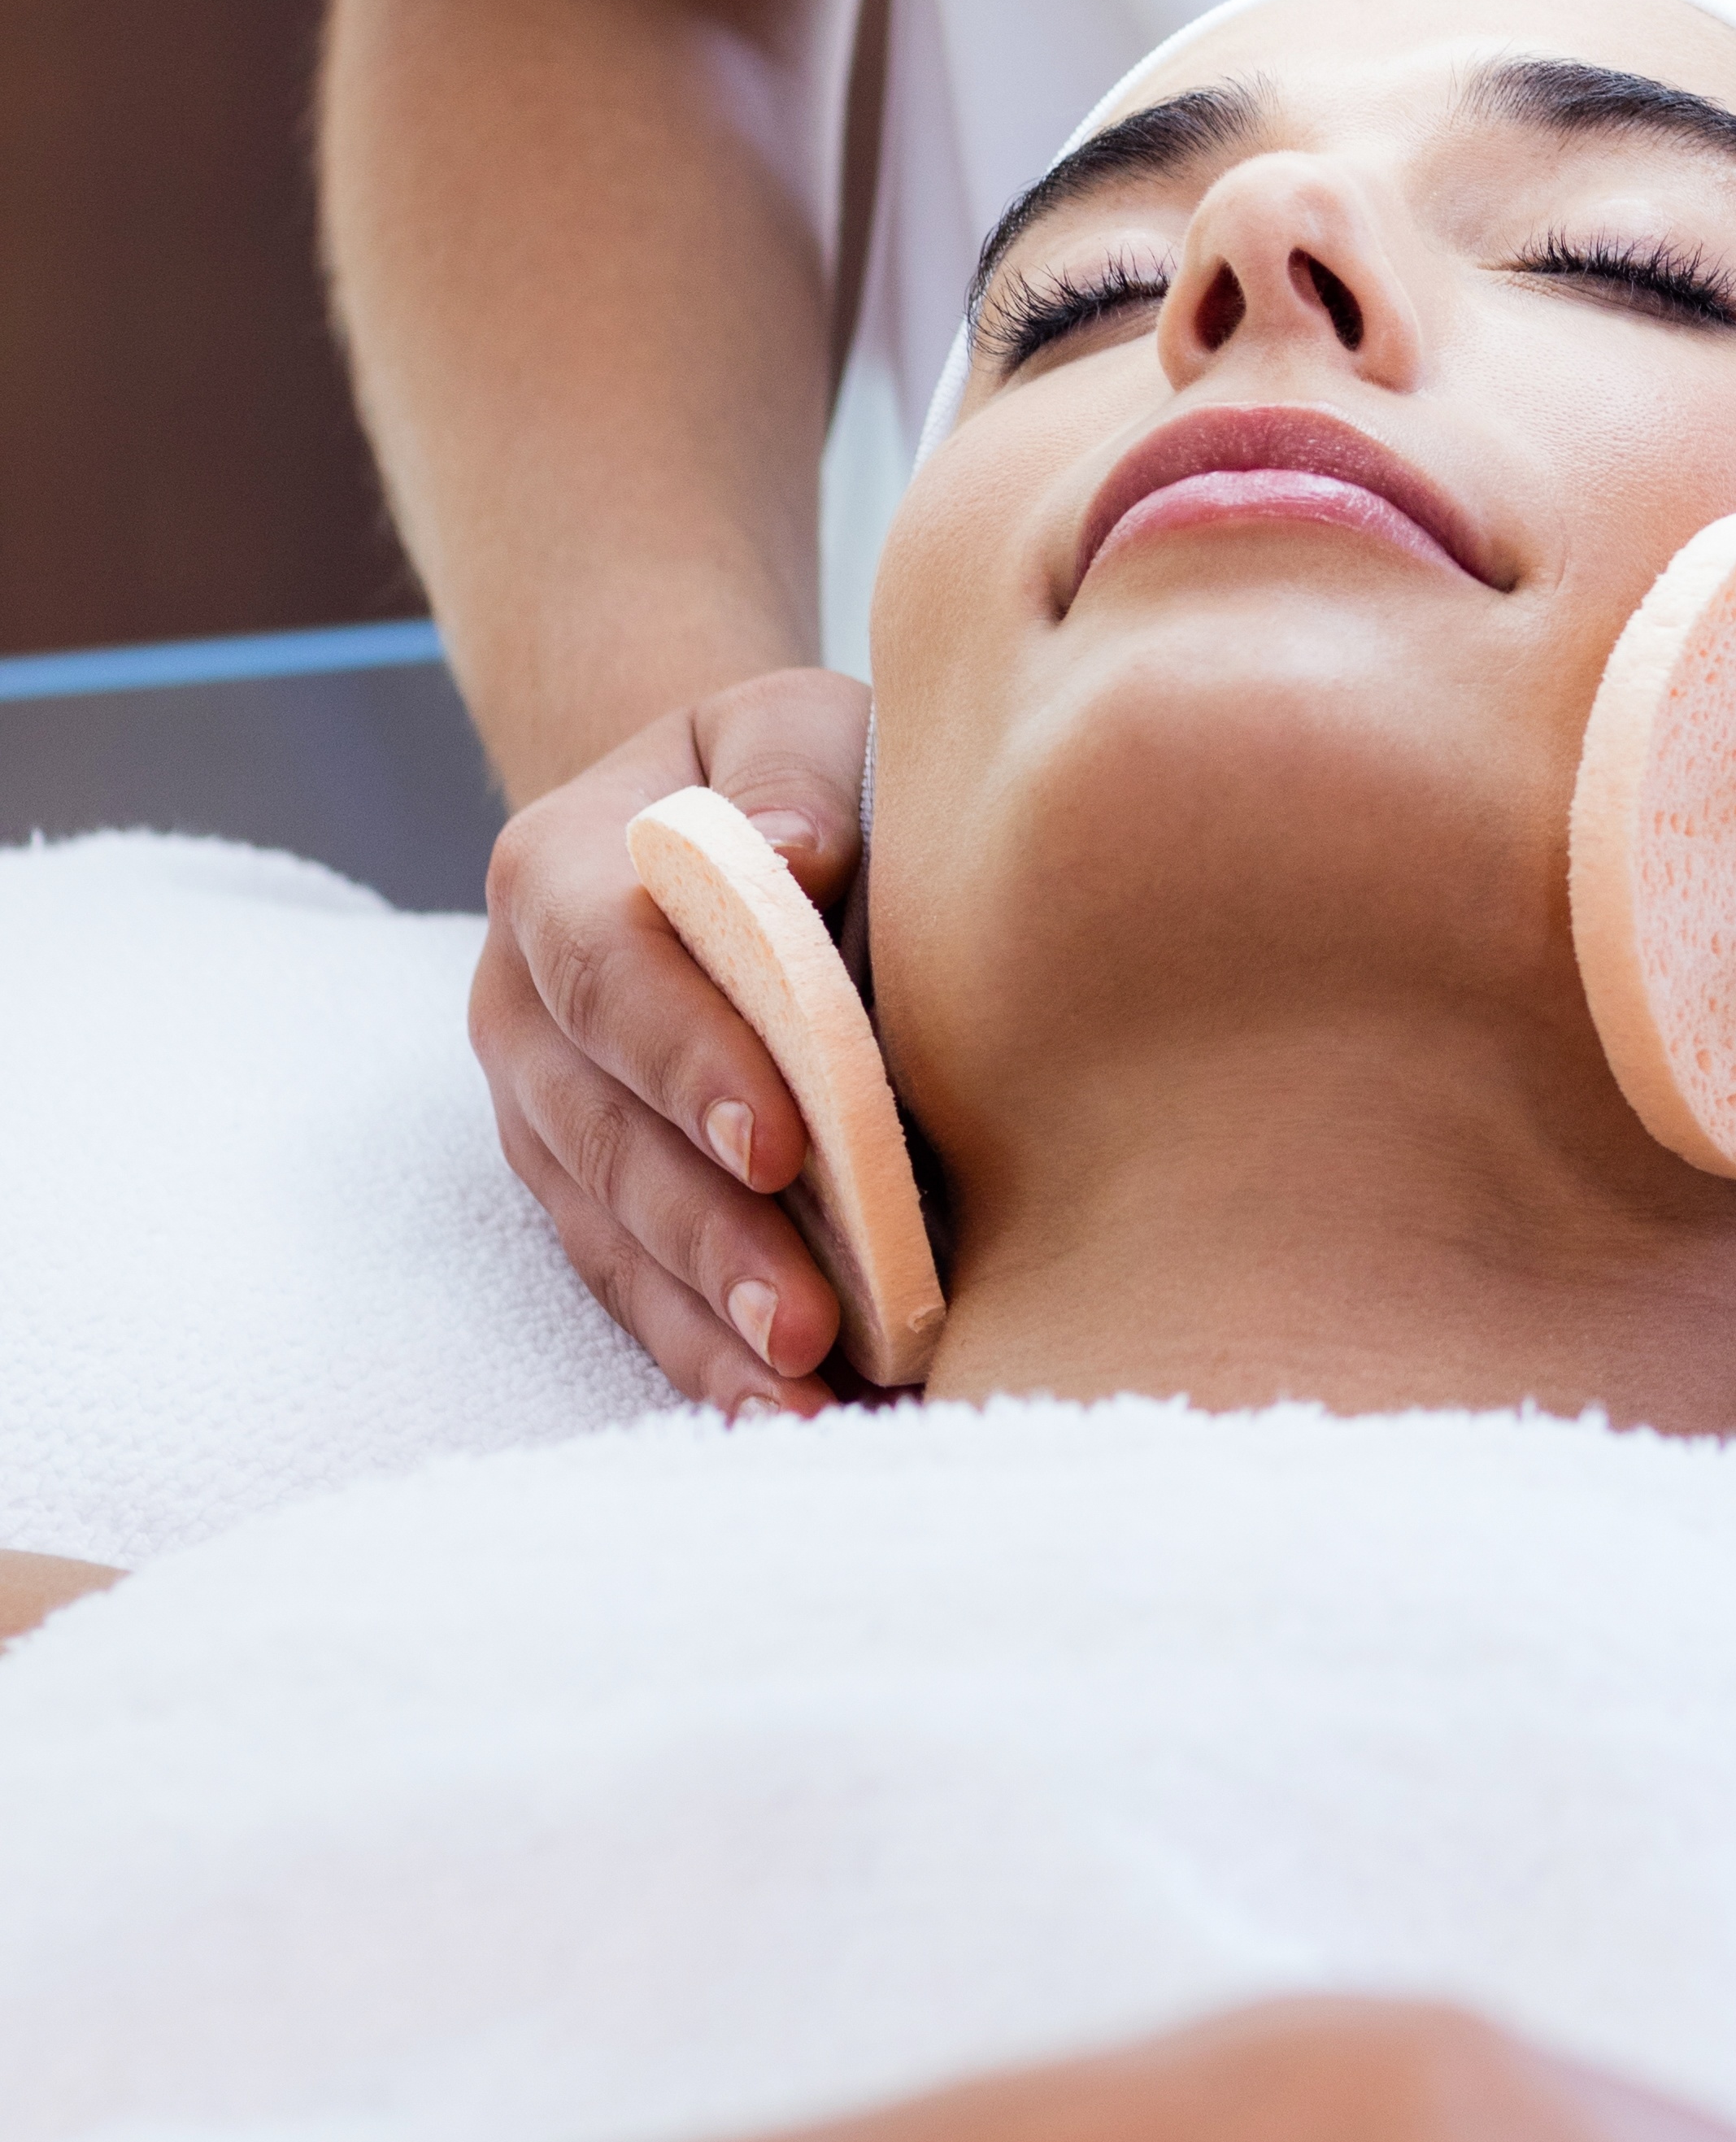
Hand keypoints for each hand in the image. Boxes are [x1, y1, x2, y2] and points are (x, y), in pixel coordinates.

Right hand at [469, 666, 879, 1411]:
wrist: (717, 817)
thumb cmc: (785, 775)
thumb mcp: (792, 727)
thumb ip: (795, 774)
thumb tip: (795, 851)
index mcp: (559, 871)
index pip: (607, 968)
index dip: (686, 1058)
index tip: (778, 1141)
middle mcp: (519, 1002)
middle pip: (603, 1130)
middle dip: (709, 1233)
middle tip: (809, 1317)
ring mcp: (539, 1108)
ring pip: (609, 1229)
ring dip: (706, 1320)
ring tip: (805, 1397)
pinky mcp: (577, 1190)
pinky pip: (626, 1283)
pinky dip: (701, 1352)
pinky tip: (780, 1415)